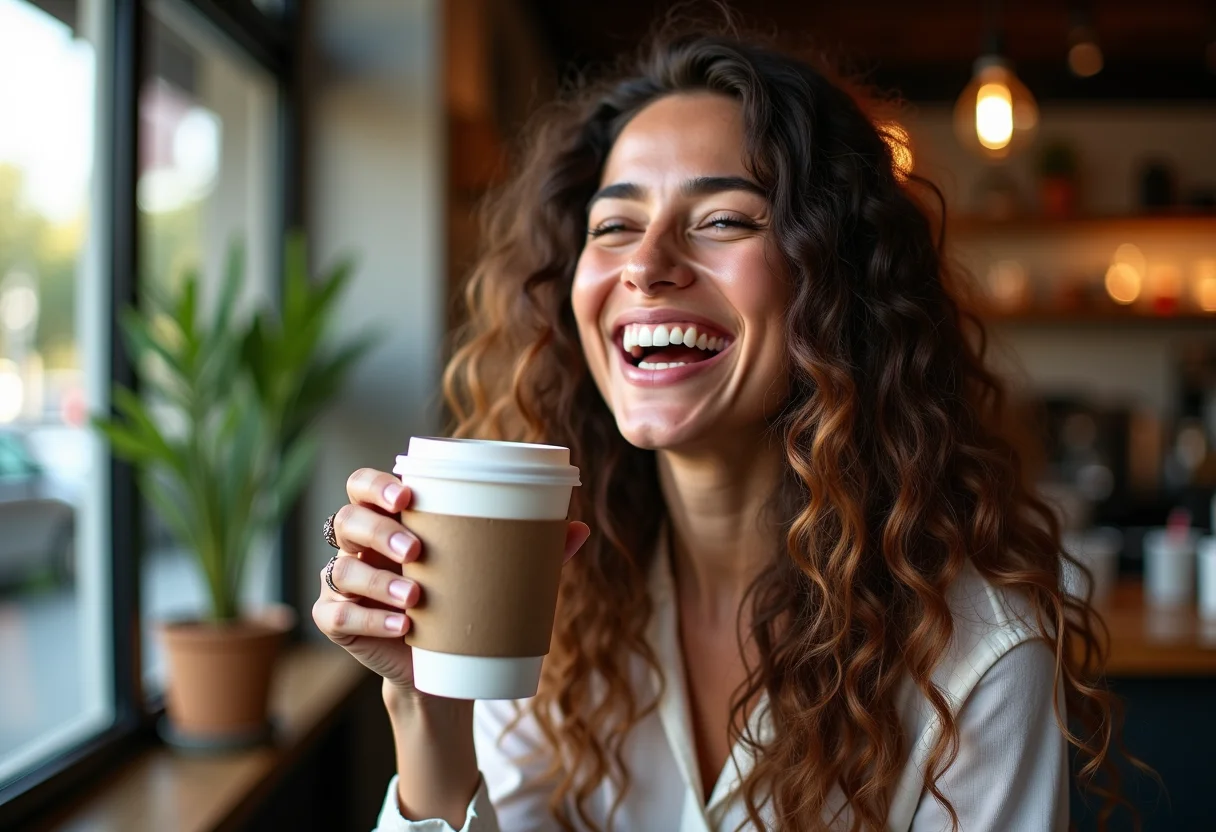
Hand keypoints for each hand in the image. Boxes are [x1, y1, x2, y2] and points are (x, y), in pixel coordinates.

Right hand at [311, 467, 590, 697]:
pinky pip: (337, 615)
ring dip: (377, 580)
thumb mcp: (495, 573)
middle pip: (346, 520)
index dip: (376, 485)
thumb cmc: (466, 602)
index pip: (363, 485)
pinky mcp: (338, 623)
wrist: (445, 668)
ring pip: (341, 568)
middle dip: (378, 530)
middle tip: (417, 550)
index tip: (407, 497)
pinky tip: (402, 627)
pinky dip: (368, 620)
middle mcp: (359, 545)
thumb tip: (579, 529)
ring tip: (416, 598)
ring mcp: (344, 584)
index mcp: (391, 519)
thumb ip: (532, 549)